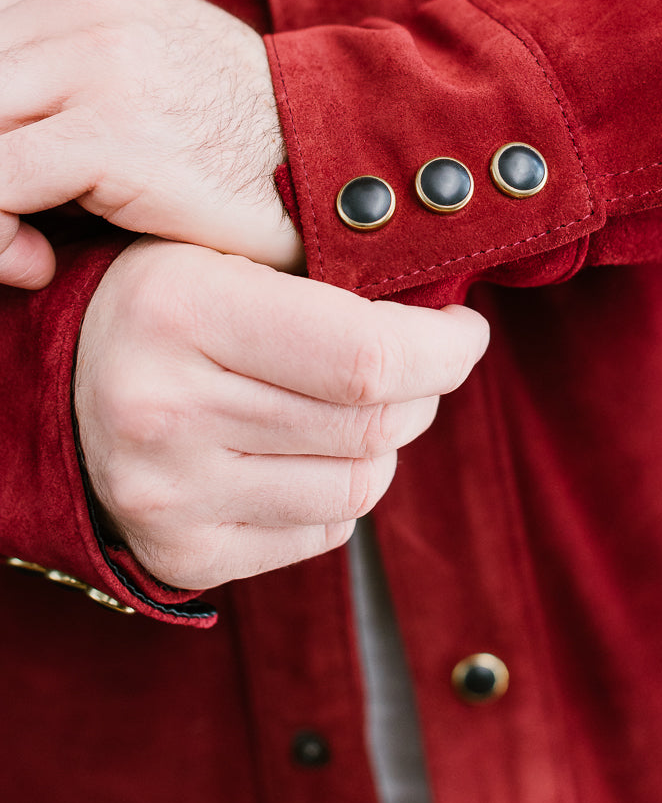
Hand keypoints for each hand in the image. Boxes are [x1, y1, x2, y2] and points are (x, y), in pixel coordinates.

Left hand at [0, 0, 302, 287]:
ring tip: (22, 244)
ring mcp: (95, 58)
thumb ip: (46, 83)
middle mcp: (81, 2)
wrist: (334, 161)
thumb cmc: (231, 142)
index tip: (9, 184)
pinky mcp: (110, 128)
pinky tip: (37, 264)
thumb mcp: (129, 76)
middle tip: (10, 224)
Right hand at [75, 239, 489, 588]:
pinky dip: (341, 492)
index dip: (443, 349)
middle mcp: (165, 411)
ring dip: (386, 443)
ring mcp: (168, 495)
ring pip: (359, 487)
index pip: (365, 356)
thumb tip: (447, 309)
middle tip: (421, 360)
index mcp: (181, 311)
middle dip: (424, 390)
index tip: (465, 330)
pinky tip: (309, 449)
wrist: (56, 382)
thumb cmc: (168, 297)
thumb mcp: (226, 249)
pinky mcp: (179, 554)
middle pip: (372, 425)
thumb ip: (325, 272)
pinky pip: (321, 534)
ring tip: (358, 403)